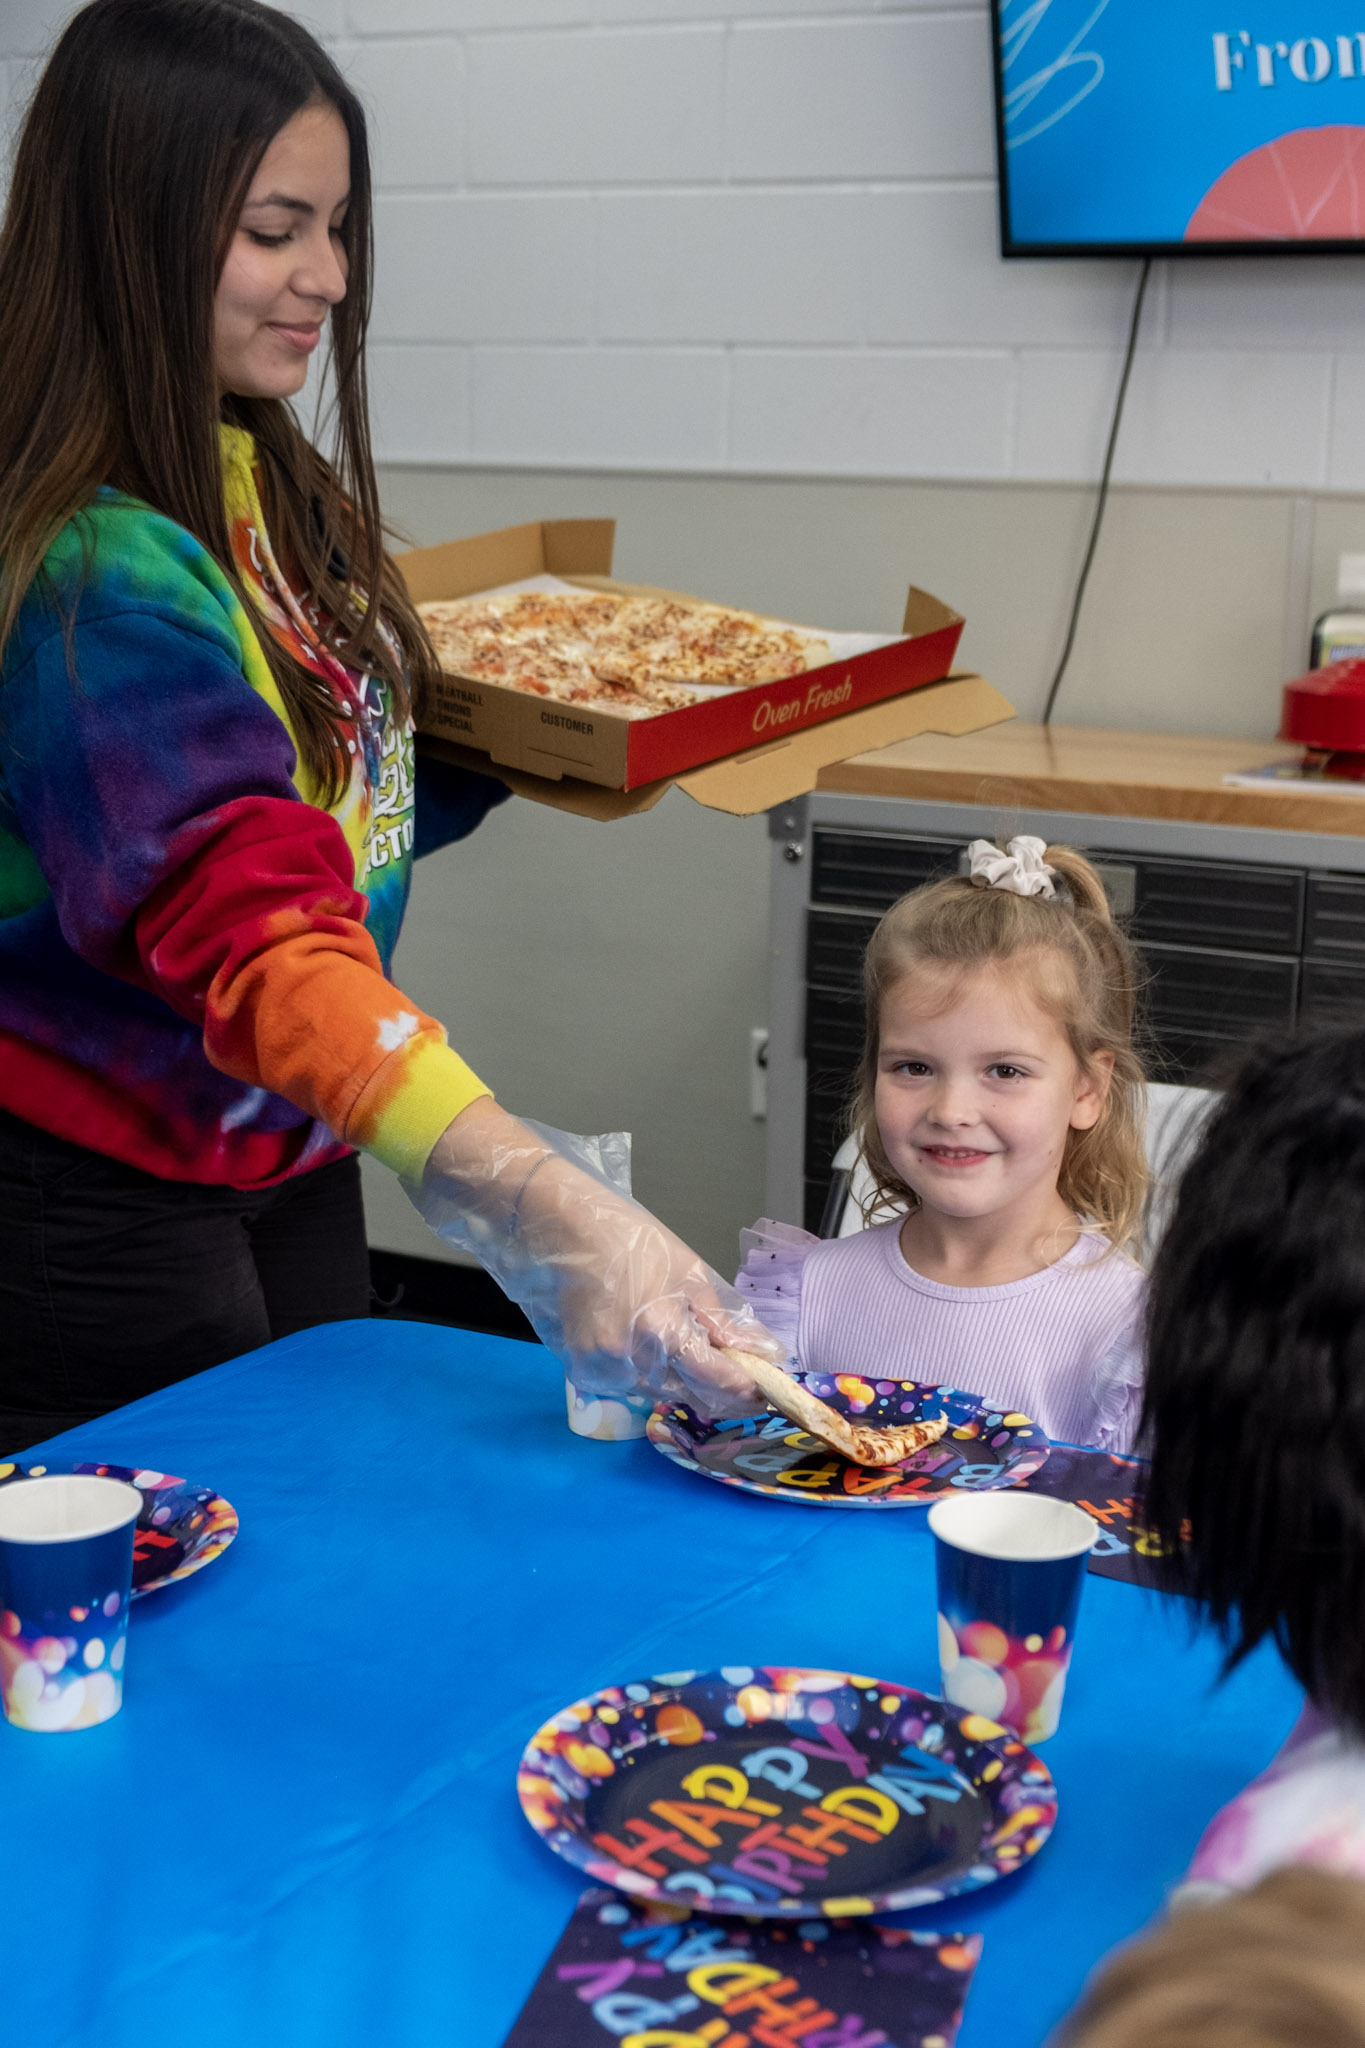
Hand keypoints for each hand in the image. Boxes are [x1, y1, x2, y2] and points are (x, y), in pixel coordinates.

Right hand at [416, 1099, 783, 1413]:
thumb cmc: (630, 1240)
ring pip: (655, 1391)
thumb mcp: (688, 1272)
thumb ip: (720, 1321)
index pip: (714, 1377)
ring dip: (676, 1379)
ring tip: (680, 1347)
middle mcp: (631, 1356)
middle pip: (686, 1393)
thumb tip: (759, 1352)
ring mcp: (603, 1366)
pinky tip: (643, 1343)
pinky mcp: (582, 1368)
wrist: (565, 1229)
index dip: (743, 1389)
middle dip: (713, 1387)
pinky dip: (642, 1372)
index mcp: (662, 1329)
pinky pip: (626, 1383)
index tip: (761, 1391)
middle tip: (731, 1372)